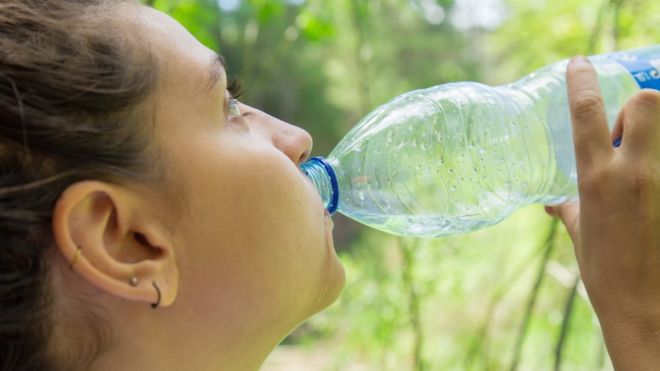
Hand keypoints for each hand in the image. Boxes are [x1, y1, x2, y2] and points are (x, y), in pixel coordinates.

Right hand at [546, 56, 659, 369]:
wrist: (649, 311)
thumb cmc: (607, 275)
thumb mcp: (582, 234)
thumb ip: (571, 207)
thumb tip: (555, 200)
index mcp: (598, 179)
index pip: (585, 112)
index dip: (581, 79)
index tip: (579, 63)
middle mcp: (636, 172)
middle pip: (648, 101)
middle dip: (638, 106)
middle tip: (627, 132)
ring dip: (655, 127)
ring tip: (643, 154)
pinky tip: (652, 187)